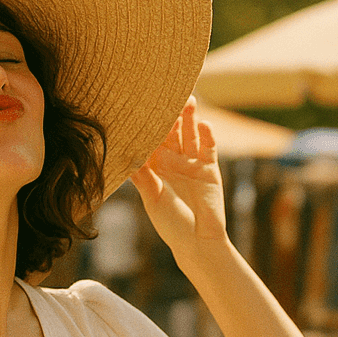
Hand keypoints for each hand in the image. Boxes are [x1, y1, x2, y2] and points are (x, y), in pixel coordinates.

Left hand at [131, 97, 227, 260]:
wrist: (198, 241)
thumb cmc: (171, 223)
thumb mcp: (153, 198)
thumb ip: (143, 177)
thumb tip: (128, 157)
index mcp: (154, 166)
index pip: (150, 139)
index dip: (147, 123)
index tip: (142, 106)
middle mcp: (172, 160)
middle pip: (171, 131)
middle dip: (170, 114)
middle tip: (167, 95)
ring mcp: (192, 162)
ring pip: (190, 133)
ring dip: (189, 117)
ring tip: (188, 101)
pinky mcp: (210, 167)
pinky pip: (209, 146)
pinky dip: (208, 135)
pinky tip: (204, 124)